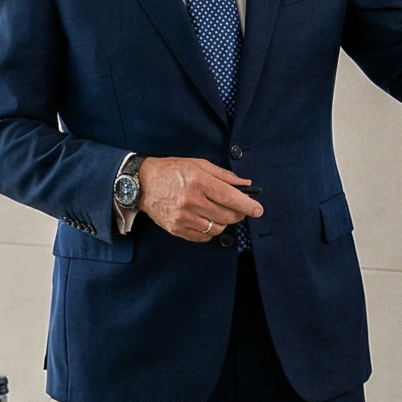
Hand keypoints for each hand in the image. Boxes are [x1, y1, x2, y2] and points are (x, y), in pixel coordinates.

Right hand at [137, 156, 263, 242]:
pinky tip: (207, 220)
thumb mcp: (198, 164)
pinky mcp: (176, 228)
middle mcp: (191, 200)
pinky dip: (210, 231)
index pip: (231, 198)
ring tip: (219, 213)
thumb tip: (245, 184)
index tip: (258, 210)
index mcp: (198, 181)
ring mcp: (182, 217)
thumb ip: (223, 175)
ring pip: (217, 229)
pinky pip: (202, 237)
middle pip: (227, 216)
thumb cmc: (171, 170)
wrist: (142, 183)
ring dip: (224, 223)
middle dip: (239, 214)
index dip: (248, 205)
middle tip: (239, 209)